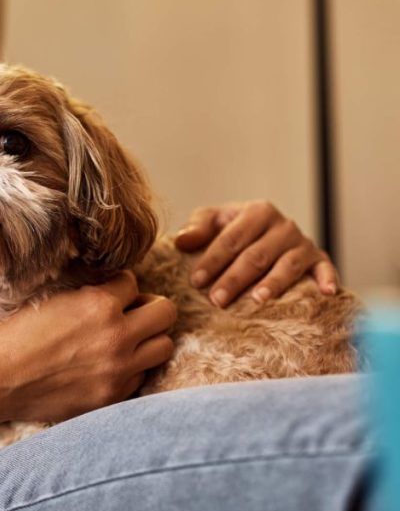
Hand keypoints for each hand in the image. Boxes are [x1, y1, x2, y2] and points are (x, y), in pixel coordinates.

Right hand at [0, 271, 175, 461]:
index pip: (133, 281)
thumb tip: (116, 290)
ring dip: (148, 339)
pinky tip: (109, 365)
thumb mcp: (53, 300)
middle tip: (130, 313)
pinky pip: (142, 377)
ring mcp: (118, 370)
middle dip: (148, 308)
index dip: (120, 286)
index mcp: (98, 304)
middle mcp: (116, 335)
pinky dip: (132, 368)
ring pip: (164, 346)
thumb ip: (90, 295)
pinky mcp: (112, 397)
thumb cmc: (15, 335)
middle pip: (165, 312)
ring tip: (126, 340)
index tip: (109, 293)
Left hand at [174, 200, 337, 306]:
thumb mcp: (214, 221)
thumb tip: (181, 240)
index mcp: (257, 211)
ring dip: (273, 283)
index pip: (231, 238)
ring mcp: (303, 243)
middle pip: (256, 255)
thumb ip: (198, 227)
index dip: (213, 259)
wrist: (268, 232)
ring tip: (257, 299)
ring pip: (286, 265)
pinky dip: (327, 279)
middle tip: (216, 299)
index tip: (196, 280)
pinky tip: (325, 293)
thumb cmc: (235, 229)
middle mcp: (283, 225)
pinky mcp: (319, 259)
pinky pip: (325, 269)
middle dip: (235, 278)